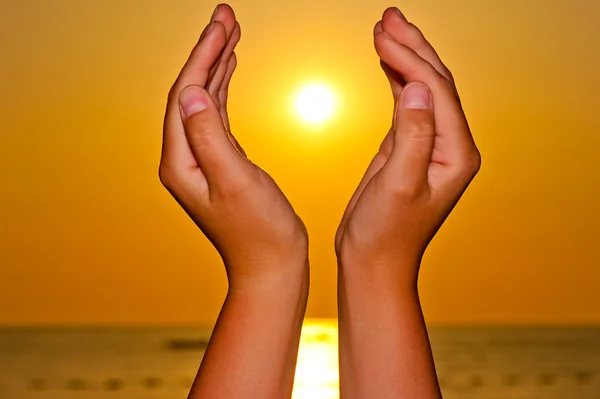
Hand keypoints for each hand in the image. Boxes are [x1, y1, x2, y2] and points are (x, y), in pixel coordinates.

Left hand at [159, 4, 307, 290]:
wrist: (272, 265)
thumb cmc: (259, 232)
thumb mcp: (235, 181)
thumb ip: (211, 137)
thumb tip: (192, 94)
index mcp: (181, 160)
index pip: (185, 94)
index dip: (203, 55)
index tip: (222, 25)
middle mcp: (184, 156)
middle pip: (191, 90)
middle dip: (208, 51)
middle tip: (226, 16)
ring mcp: (201, 158)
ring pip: (204, 99)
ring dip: (216, 64)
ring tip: (230, 33)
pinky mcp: (220, 161)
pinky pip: (217, 114)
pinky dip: (224, 87)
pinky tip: (230, 71)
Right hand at [335, 7, 480, 277]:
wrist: (373, 260)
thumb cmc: (386, 233)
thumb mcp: (399, 185)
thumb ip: (412, 137)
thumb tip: (417, 90)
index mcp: (456, 153)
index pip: (437, 92)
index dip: (411, 60)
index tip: (383, 36)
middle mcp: (449, 145)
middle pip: (435, 82)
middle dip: (411, 47)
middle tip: (387, 18)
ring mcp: (429, 144)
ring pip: (421, 88)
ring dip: (404, 56)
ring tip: (385, 28)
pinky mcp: (408, 147)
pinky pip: (405, 104)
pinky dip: (395, 79)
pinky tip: (387, 62)